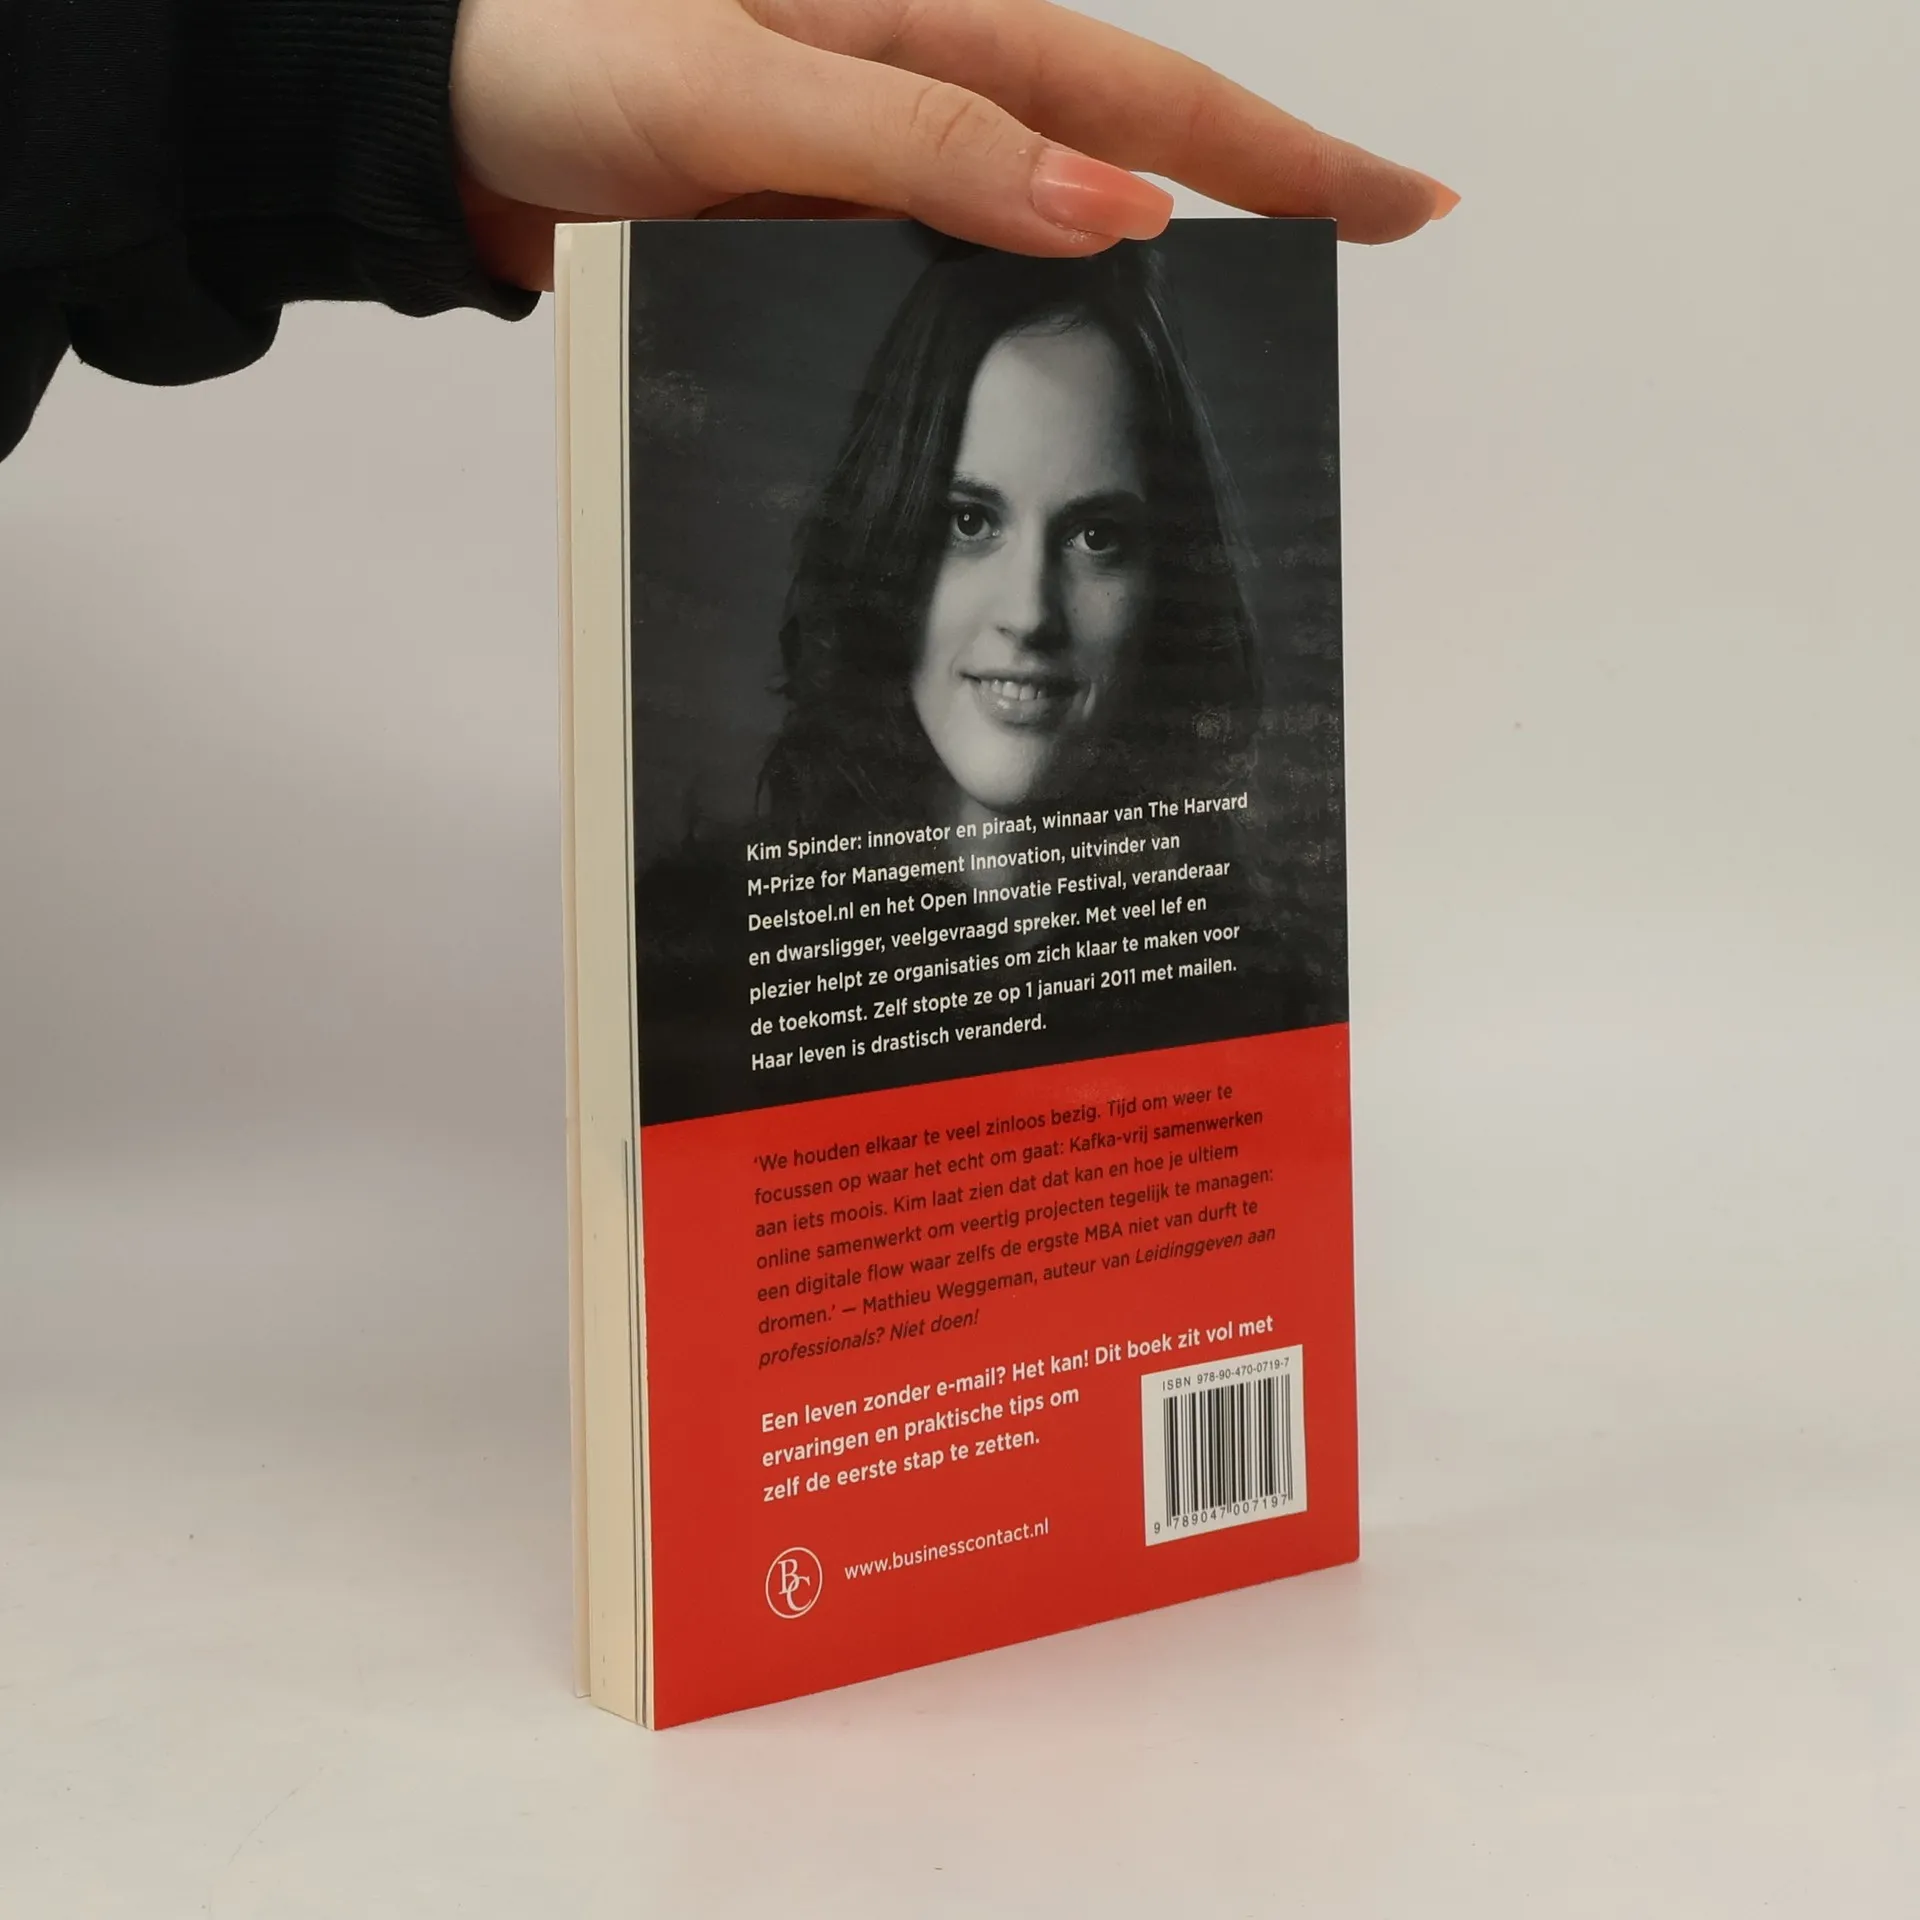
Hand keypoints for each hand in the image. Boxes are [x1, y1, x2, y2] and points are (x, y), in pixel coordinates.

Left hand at [450, 0, 1456, 289]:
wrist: (434, 105)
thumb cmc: (552, 56)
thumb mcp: (736, 96)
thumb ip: (916, 144)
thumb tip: (1104, 203)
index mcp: (921, 23)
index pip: (1141, 96)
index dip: (1278, 151)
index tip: (1398, 197)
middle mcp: (921, 83)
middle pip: (1132, 139)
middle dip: (1265, 182)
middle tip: (1386, 227)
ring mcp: (885, 153)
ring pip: (1055, 208)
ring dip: (1161, 250)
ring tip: (1273, 293)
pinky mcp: (837, 212)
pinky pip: (962, 259)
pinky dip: (1029, 301)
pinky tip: (1073, 333)